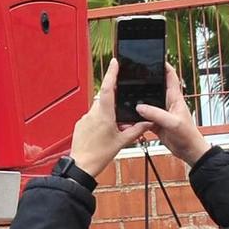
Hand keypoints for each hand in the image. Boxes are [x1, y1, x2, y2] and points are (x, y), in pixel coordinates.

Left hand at [68, 61, 149, 179]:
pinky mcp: (80, 125)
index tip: (115, 62)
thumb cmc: (100, 155)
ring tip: (115, 127)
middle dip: (115, 101)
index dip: (112, 73)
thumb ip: (136, 130)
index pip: (108, 88)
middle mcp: (92, 113)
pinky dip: (100, 121)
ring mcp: (84, 118)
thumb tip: (148, 122)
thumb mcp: (122, 142)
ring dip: (108, 114)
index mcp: (104, 114)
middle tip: (123, 107)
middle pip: (105, 99)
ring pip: (99, 109)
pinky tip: (104, 133)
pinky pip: (92, 117)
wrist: (82, 166)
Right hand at [133, 62, 209, 169]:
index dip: (164, 66)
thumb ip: (156, 114)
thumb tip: (139, 107)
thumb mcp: (172, 123)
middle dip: (146, 81)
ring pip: (148, 103)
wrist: (189, 151)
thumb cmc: (187, 135)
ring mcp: (161, 113)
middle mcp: (167, 103)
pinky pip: (144, 117)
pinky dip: (137, 117)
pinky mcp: (157, 124)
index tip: (156, 57)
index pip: (171, 77)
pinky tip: (128, 116)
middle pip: (156, 88)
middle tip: (134, 75)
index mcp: (175, 98)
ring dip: (139, 100)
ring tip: (127, 94)